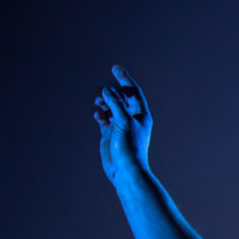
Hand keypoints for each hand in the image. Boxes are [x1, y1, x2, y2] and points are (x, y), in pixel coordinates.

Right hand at [93, 64, 151, 182]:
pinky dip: (99, 114)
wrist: (125, 171)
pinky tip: (97, 116)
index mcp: (141, 115)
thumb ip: (115, 105)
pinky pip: (103, 118)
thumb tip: (106, 90)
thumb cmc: (130, 148)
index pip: (133, 91)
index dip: (124, 79)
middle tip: (99, 92)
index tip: (115, 67)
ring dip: (103, 102)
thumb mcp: (123, 123)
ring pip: (110, 106)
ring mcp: (119, 125)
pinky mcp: (109, 133)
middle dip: (109, 92)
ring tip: (98, 104)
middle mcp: (131, 118)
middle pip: (119, 97)